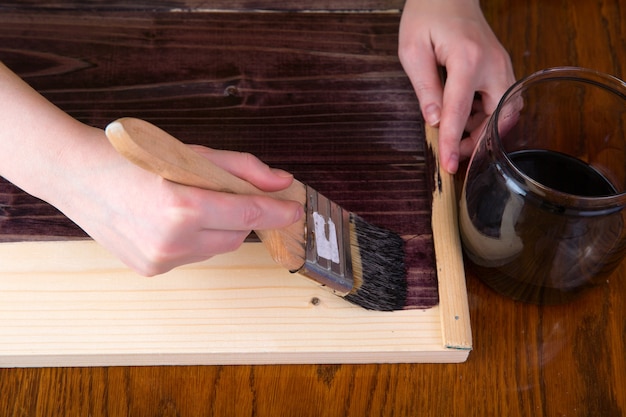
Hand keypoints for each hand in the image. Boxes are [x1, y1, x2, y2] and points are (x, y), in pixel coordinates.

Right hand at [57, 129, 303, 275]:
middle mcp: (172, 241)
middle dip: (242, 216)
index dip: (278, 212)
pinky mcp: (151, 270)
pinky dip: (196, 239)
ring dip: (218, 228)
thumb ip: (241, 169)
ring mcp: (160, 260)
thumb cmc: (131, 156)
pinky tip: (172, 219)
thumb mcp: (190, 152)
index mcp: (183, 207)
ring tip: (189, 202)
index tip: (295, 210)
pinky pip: (193, 256)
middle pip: (237, 236)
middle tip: (229, 194)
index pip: (249, 215)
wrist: (75, 174)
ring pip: (216, 248)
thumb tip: (281, 181)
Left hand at [399, 0, 514, 172]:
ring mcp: (502, 65)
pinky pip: (503, 101)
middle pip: (498, 116)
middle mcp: (493, 64)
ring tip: (456, 133)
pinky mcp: (502, 67)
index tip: (448, 166)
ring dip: (483, 129)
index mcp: (467, 59)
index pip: (460, 111)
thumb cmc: (426, 16)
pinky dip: (487, 115)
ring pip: (505, 111)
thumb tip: (434, 121)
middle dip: (479, 140)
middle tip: (454, 152)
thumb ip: (425, 88)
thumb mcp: (413, 51)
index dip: (453, 142)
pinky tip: (466, 116)